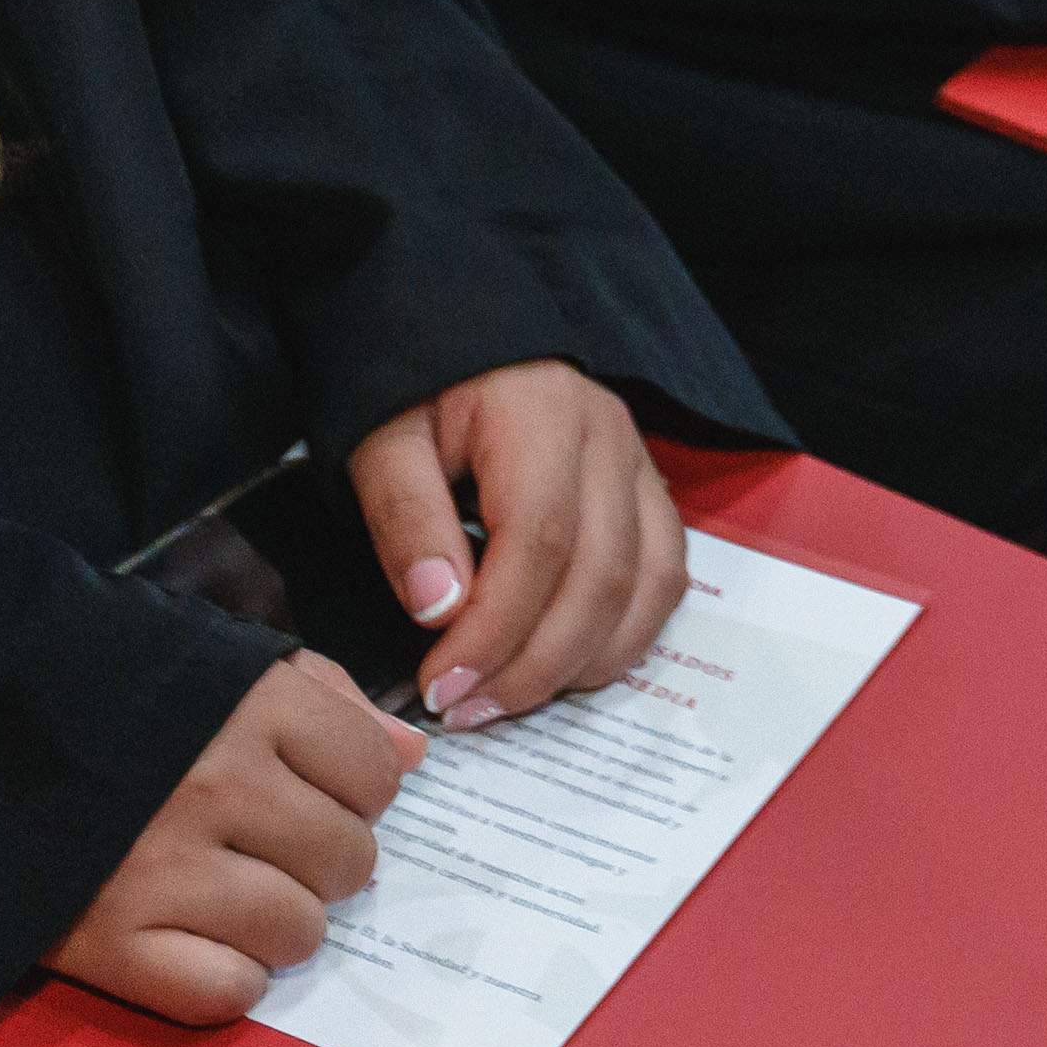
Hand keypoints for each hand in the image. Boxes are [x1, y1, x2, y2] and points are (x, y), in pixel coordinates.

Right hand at [54, 657, 415, 1025]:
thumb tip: (412, 754)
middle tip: (267, 846)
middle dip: (321, 858)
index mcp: (248, 706)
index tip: (314, 790)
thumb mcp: (211, 660)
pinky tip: (192, 939)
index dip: (355, 788)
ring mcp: (165, 870)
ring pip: (300, 933)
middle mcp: (218, 786)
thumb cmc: (99, 693)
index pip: (375, 775)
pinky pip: (229, 992)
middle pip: (349, 860)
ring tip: (226, 892)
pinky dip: (226, 978)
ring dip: (278, 922)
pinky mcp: (112, 945)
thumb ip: (320, 699)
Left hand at [346, 360, 681, 733]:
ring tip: (505, 698)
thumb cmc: (418, 392)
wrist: (460, 338)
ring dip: (578, 662)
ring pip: (643, 587)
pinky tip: (562, 668)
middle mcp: (610, 435)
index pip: (539, 540)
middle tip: (465, 708)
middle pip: (599, 575)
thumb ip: (405, 517)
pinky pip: (663, 581)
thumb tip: (438, 610)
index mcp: (542, 410)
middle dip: (532, 664)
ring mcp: (640, 464)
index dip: (494, 628)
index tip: (439, 684)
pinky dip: (621, 639)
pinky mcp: (650, 494)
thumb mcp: (382, 439)